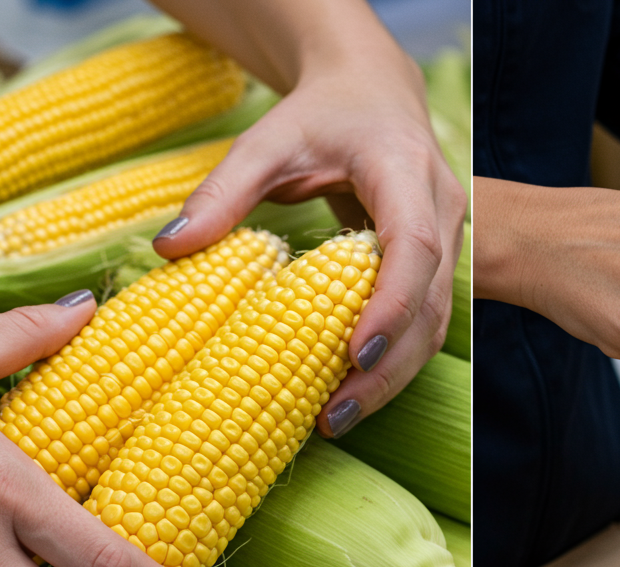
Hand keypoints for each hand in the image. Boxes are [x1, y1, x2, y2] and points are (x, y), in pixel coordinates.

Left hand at [151, 37, 465, 438]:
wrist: (375, 93)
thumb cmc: (322, 115)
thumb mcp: (267, 141)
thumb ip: (222, 190)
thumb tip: (168, 246)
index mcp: (405, 170)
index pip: (414, 246)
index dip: (391, 304)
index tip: (356, 354)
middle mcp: (441, 208)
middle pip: (432, 304)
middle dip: (389, 367)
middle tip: (335, 416)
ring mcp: (450, 240)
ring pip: (436, 323)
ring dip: (393, 378)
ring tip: (336, 419)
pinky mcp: (440, 265)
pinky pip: (425, 322)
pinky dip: (393, 362)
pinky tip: (349, 392)